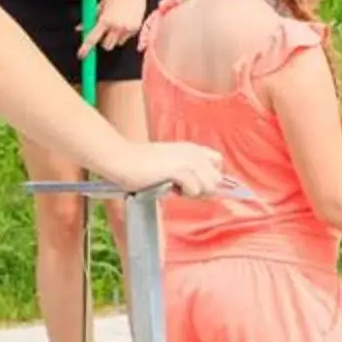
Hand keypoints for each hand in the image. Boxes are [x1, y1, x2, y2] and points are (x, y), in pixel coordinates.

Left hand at [82, 0, 147, 54]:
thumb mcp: (100, 6)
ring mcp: (127, 28)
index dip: (85, 48)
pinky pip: (126, 38)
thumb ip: (90, 19)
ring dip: (114, 38)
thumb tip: (80, 28)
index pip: (92, 39)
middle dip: (103, 42)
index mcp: (105, 20)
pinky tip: (124, 22)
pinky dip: (123, 34)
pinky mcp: (135, 29)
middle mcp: (116, 26)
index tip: (81, 55)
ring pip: (117, 43)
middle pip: (106, 46)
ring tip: (116, 25)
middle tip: (104, 33)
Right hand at [101, 140, 226, 196]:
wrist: (122, 159)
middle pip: (217, 179)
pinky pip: (195, 189)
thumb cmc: (140, 165)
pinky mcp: (179, 169)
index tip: (194, 185)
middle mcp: (194, 152)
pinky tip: (168, 187)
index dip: (210, 178)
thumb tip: (203, 190)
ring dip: (193, 192)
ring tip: (174, 187)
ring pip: (209, 186)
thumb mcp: (170, 164)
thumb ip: (188, 173)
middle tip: (181, 189)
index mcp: (193, 148)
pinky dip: (183, 193)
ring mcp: (188, 160)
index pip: (219, 164)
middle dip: (203, 189)